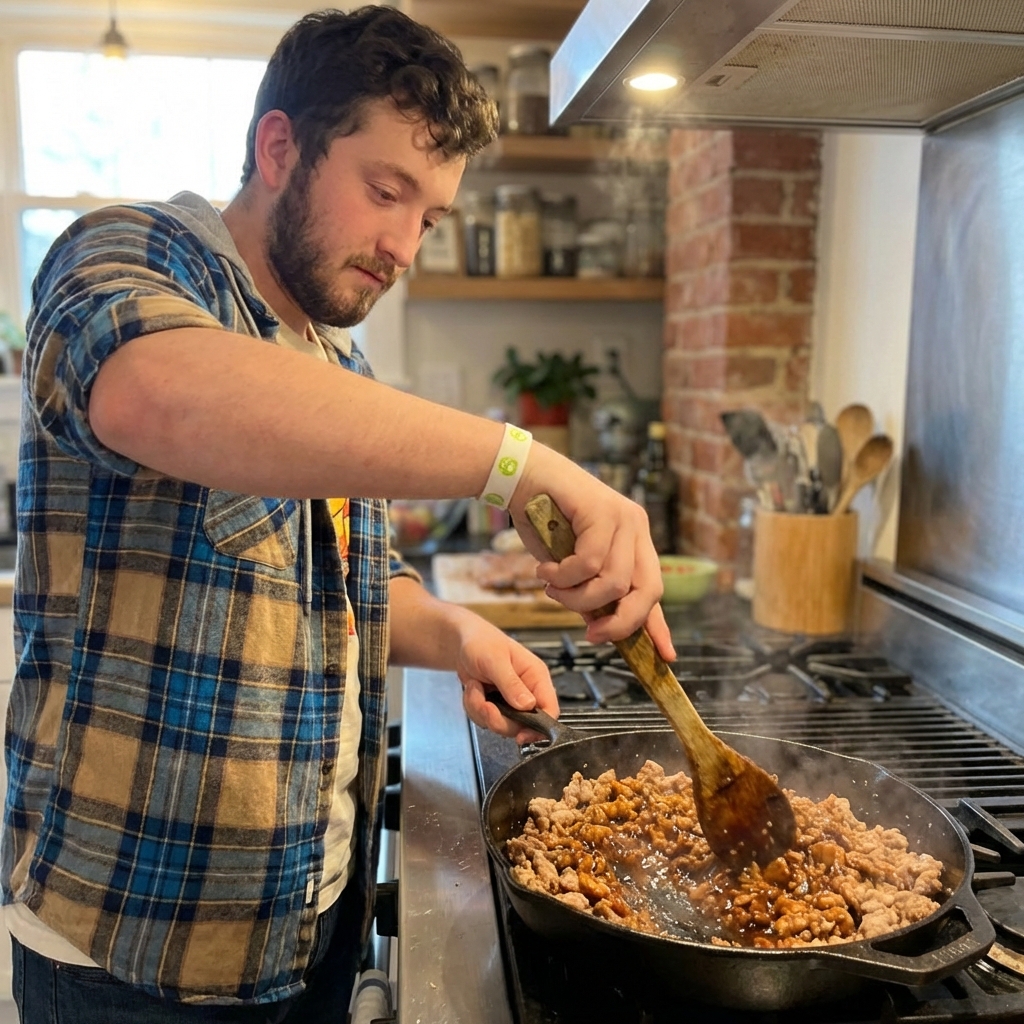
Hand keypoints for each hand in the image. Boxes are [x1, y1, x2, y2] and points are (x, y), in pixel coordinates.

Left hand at [454, 614, 558, 744]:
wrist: (462, 642)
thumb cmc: (482, 641)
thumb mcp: (496, 660)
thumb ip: (511, 683)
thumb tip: (528, 705)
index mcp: (536, 677)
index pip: (550, 709)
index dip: (539, 728)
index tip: (522, 735)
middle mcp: (526, 691)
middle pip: (523, 724)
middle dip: (499, 719)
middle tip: (485, 705)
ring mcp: (510, 700)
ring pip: (501, 724)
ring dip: (482, 710)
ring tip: (475, 687)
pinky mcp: (495, 705)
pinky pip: (486, 720)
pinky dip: (474, 708)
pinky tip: (473, 689)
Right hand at [508, 446, 676, 662]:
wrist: (521, 476)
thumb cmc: (542, 518)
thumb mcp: (570, 565)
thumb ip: (590, 591)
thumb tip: (603, 627)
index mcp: (634, 541)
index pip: (653, 588)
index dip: (659, 625)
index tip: (666, 655)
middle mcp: (636, 528)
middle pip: (647, 591)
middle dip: (620, 622)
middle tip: (591, 633)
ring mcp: (624, 518)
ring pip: (614, 583)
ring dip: (577, 598)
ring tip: (552, 589)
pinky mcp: (604, 511)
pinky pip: (590, 563)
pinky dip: (564, 577)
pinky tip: (545, 571)